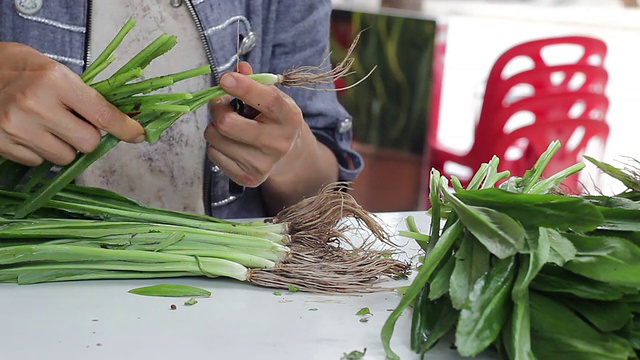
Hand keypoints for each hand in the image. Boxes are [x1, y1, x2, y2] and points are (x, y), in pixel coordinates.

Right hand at [0, 42, 144, 165]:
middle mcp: (37, 105)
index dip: (125, 128)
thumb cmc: (18, 67)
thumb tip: (118, 121)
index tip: (139, 135)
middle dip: (87, 137)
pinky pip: (39, 162)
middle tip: (74, 123)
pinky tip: (28, 132)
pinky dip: (39, 151)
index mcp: (55, 81)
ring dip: (63, 146)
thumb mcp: (54, 70)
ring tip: (46, 125)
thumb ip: (83, 96)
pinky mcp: (3, 144)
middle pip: (88, 143)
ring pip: (65, 157)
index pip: (102, 114)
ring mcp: (17, 127)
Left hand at [205, 62, 308, 186]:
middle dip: (217, 108)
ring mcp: (262, 165)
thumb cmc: (276, 121)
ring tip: (229, 125)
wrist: (289, 157)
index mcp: (289, 118)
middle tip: (221, 103)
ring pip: (215, 137)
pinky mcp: (247, 179)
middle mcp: (278, 144)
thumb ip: (255, 82)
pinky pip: (213, 154)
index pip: (268, 101)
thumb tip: (240, 68)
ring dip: (215, 126)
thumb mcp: (272, 98)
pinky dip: (216, 144)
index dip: (244, 88)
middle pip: (228, 124)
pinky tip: (230, 142)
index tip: (226, 78)